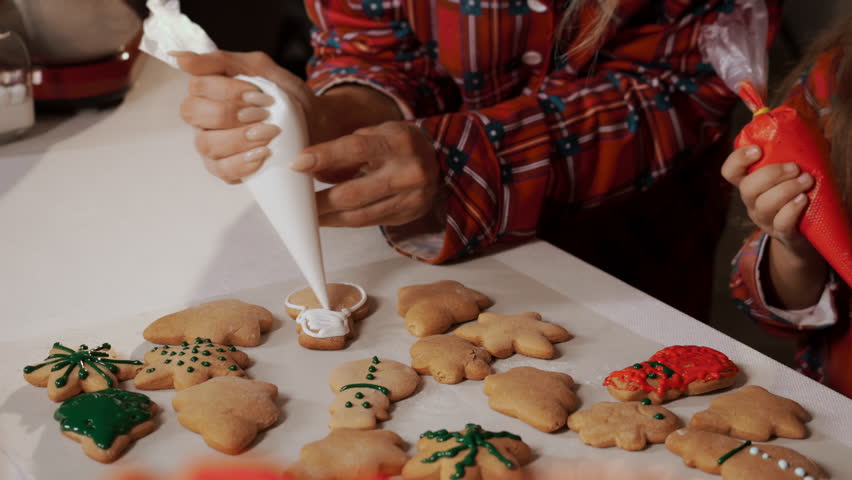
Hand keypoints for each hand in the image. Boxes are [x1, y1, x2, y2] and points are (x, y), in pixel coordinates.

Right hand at [174, 50, 322, 183]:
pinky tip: (262, 155)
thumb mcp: (260, 69)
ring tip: (268, 135)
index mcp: (207, 90)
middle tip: (264, 114)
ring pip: (207, 144)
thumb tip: (179, 58)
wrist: (313, 122)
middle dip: (232, 113)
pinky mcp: (223, 168)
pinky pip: (221, 170)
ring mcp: (210, 144)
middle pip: (194, 114)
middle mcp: (202, 118)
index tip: (259, 93)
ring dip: (240, 139)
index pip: (197, 86)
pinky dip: (242, 163)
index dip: (227, 90)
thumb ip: (222, 61)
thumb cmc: (283, 95)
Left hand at [291, 121, 440, 227]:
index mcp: (398, 143)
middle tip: (295, 204)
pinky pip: (369, 223)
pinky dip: (345, 222)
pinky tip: (328, 219)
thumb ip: (348, 147)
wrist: (439, 162)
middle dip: (320, 201)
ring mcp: (411, 198)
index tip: (297, 164)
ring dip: (329, 217)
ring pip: (360, 214)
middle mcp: (408, 172)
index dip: (324, 156)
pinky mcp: (407, 215)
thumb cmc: (398, 144)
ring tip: (307, 216)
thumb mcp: (379, 133)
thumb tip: (306, 163)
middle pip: (354, 192)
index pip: (355, 149)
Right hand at [721, 145, 818, 259]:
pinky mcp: (781, 233)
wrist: (803, 233)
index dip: (738, 159)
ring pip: (765, 204)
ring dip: (787, 189)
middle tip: (794, 167)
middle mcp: (752, 202)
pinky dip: (792, 209)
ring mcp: (764, 219)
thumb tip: (806, 126)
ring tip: (806, 181)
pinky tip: (803, 200)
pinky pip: (781, 222)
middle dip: (771, 173)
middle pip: (748, 188)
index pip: (730, 171)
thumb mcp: (788, 175)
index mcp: (750, 184)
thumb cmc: (796, 195)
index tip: (758, 150)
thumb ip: (793, 154)